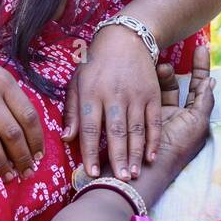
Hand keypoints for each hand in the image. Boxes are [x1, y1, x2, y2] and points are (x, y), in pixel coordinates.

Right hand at [0, 52, 44, 181]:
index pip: (28, 115)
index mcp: (6, 83)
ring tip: (8, 175)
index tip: (39, 156)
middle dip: (22, 156)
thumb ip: (12, 98)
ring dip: (1, 161)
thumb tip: (29, 131)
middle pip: (11, 131)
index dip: (36, 139)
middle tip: (27, 172)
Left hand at [62, 23, 161, 180]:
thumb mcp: (77, 82)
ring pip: (136, 129)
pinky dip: (154, 139)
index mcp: (92, 94)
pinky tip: (151, 156)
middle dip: (118, 159)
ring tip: (133, 174)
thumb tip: (66, 138)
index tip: (91, 173)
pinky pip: (154, 120)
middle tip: (119, 181)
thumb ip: (72, 111)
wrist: (126, 39)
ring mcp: (135, 95)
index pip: (90, 129)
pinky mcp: (152, 93)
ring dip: (135, 154)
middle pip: (116, 132)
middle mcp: (114, 95)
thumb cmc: (96, 63)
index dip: (90, 153)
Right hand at [155, 44, 214, 165]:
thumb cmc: (176, 147)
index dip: (201, 67)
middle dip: (172, 72)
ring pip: (159, 89)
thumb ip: (204, 102)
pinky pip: (144, 96)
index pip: (200, 87)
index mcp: (192, 118)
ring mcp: (156, 117)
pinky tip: (143, 70)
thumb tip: (211, 80)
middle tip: (165, 63)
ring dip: (159, 76)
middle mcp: (175, 117)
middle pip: (177, 86)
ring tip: (155, 66)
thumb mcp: (196, 124)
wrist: (145, 170)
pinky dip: (145, 82)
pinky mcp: (138, 118)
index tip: (201, 47)